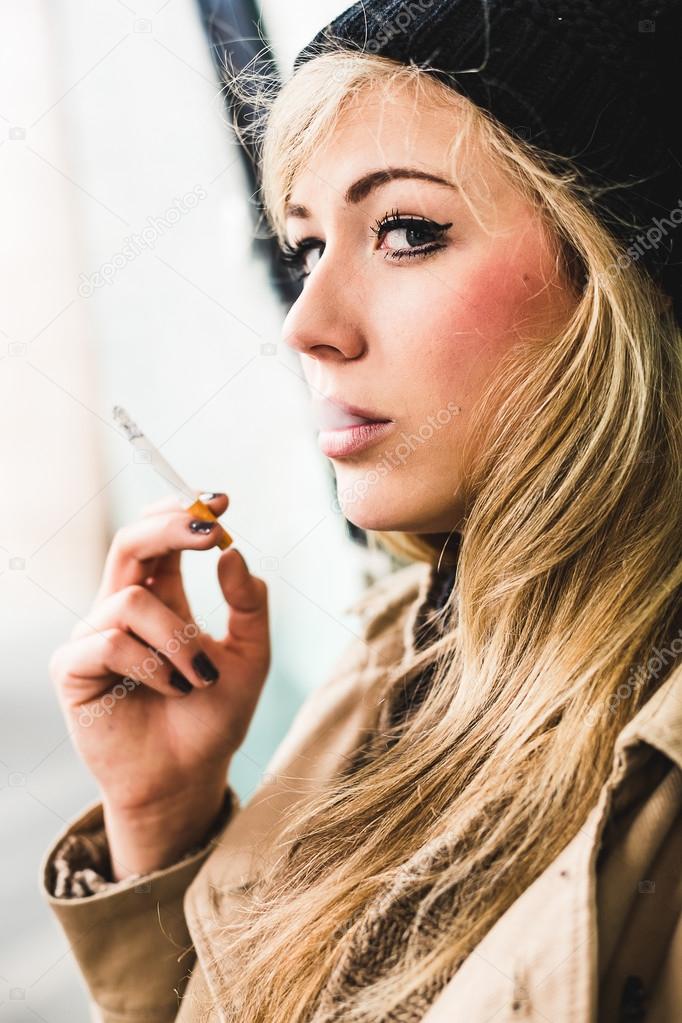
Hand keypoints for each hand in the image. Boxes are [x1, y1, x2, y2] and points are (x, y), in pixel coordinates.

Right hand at [49, 493, 269, 875]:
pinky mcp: (73, 669)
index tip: (224, 502)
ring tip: (198, 677)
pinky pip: (109, 642)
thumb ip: (250, 605)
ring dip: (178, 637)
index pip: (161, 536)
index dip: (185, 511)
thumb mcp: (251, 656)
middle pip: (130, 541)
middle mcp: (123, 608)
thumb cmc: (215, 716)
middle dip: (169, 527)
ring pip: (132, 599)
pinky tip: (170, 690)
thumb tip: (232, 553)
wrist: (187, 777)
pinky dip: (150, 665)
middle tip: (210, 532)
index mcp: (162, 596)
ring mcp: (95, 636)